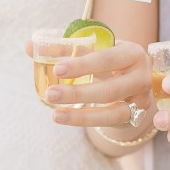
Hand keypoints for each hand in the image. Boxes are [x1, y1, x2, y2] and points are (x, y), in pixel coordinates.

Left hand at [34, 41, 153, 127]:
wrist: (133, 81)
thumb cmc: (108, 61)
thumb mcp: (92, 51)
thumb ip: (64, 48)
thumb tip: (28, 46)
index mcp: (131, 53)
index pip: (106, 58)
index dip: (82, 64)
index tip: (57, 69)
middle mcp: (141, 76)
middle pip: (110, 88)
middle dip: (78, 93)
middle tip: (50, 94)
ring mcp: (141, 99)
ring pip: (113, 112)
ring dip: (82, 116)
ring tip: (55, 115)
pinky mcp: (136, 117)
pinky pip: (110, 122)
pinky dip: (88, 121)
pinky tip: (67, 118)